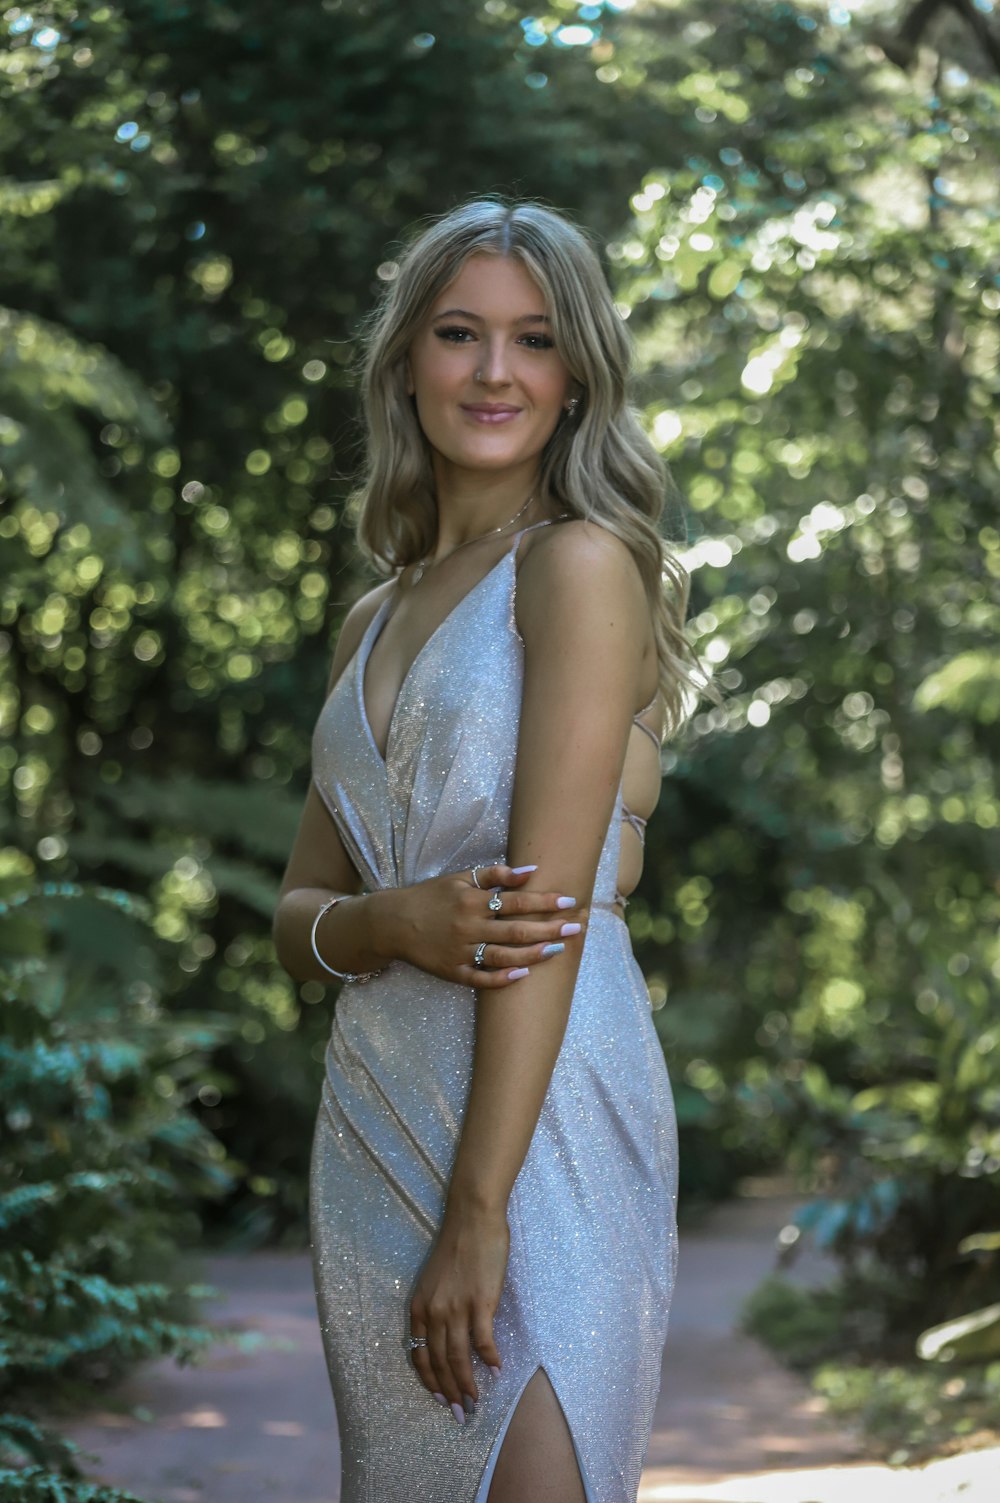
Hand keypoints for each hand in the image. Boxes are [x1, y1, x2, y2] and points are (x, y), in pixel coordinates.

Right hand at [391, 863, 587, 989]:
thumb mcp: (460, 878)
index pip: (516, 902)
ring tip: (557, 949)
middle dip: (549, 929)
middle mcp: (469, 927)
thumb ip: (495, 875)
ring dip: (533, 954)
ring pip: (504, 956)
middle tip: (575, 928)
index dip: (544, 902)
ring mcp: (461, 952)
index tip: (568, 902)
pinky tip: (523, 974)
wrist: (393, 923)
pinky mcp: (453, 972)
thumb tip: (530, 871)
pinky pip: (482, 979)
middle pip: (516, 931)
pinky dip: (503, 978)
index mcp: (472, 901)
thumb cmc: (430, 896)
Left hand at [408, 1203, 508, 1422]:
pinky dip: (489, 1359)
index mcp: (419, 1306)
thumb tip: (447, 1335)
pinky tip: (496, 1370)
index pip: (419, 1355)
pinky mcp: (480, 1302)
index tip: (441, 1399)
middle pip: (439, 1362)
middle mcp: (434, 1311)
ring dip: (468, 1384)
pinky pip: (483, 1341)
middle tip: (462, 1414)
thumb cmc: (457, 1245)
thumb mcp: (434, 1280)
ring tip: (477, 1402)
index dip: (430, 1381)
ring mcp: (457, 1307)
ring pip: (458, 1358)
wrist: (472, 1218)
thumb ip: (436, 1308)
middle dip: (450, 1392)